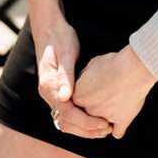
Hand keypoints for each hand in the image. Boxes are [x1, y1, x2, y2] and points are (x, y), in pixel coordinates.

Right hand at [33, 16, 112, 138]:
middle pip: (66, 123)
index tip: (104, 124)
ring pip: (67, 121)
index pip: (67, 114)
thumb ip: (65, 76)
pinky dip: (82, 119)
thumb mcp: (65, 53)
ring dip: (85, 128)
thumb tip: (66, 98)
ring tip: (105, 128)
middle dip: (87, 130)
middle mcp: (49, 94)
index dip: (86, 122)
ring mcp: (53, 94)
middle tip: (108, 129)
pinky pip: (69, 112)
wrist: (50, 28)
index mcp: (48, 87)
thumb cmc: (60, 38)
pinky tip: (96, 118)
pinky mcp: (59, 91)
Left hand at [70, 45, 157, 139]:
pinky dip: (119, 128)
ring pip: (101, 125)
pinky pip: (117, 132)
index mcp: (79, 97)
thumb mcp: (92, 64)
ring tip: (113, 108)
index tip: (93, 89)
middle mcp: (90, 111)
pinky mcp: (121, 122)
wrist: (132, 70)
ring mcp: (105, 119)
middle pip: (89, 114)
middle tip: (104, 97)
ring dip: (105, 120)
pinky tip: (120, 122)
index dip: (86, 94)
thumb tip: (85, 80)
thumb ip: (85, 76)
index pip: (77, 101)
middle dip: (94, 108)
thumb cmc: (112, 64)